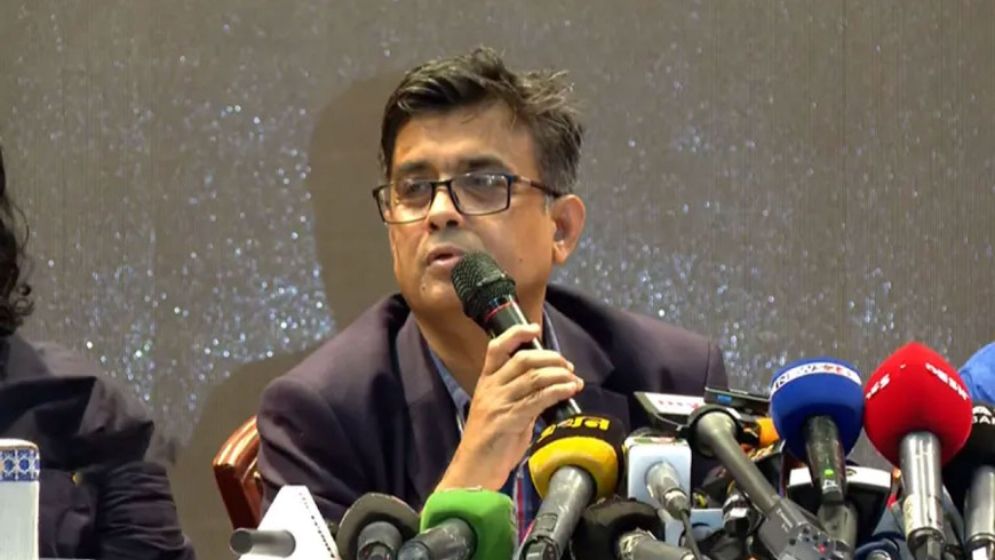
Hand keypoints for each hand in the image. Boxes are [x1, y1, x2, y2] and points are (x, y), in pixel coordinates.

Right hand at [435, 323, 583, 490]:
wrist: (473, 471)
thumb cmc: (489, 444)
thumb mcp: (501, 412)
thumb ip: (520, 397)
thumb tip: (546, 389)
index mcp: (485, 383)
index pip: (496, 347)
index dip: (516, 333)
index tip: (535, 328)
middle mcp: (491, 388)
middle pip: (523, 359)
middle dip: (550, 358)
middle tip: (567, 365)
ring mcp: (499, 403)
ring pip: (534, 377)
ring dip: (560, 375)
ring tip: (574, 379)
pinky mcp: (509, 419)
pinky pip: (538, 398)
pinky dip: (558, 391)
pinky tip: (569, 390)